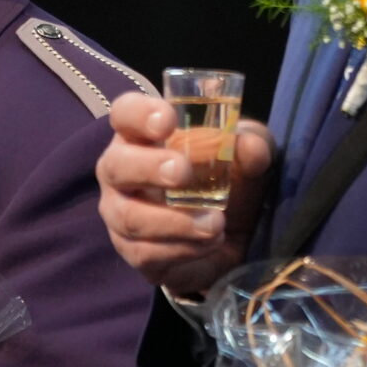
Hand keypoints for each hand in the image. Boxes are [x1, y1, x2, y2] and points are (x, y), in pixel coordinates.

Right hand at [95, 93, 275, 296]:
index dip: (138, 114)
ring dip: (175, 220)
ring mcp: (121, 214)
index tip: (167, 121)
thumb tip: (247, 146)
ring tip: (215, 223)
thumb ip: (252, 146)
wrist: (231, 241)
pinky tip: (209, 243)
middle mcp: (122, 173)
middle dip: (147, 167)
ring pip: (129, 217)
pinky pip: (146, 252)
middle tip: (182, 172)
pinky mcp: (134, 252)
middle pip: (114, 165)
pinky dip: (183, 248)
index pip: (124, 114)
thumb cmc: (228, 184)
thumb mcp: (249, 160)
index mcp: (144, 138)